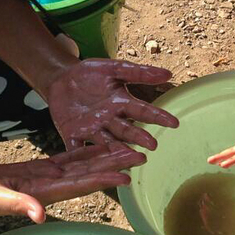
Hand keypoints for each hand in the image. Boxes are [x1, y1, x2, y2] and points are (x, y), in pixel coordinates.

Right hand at [0, 143, 145, 225]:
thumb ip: (17, 205)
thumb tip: (39, 215)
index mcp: (42, 194)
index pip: (79, 186)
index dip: (103, 179)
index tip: (127, 174)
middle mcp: (49, 187)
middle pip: (88, 175)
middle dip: (113, 165)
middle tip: (140, 155)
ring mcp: (45, 179)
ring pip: (81, 166)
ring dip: (103, 157)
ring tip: (127, 147)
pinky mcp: (37, 170)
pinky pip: (66, 160)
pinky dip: (83, 153)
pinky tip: (97, 146)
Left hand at [45, 59, 178, 150]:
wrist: (61, 79)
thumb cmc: (90, 73)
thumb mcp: (113, 68)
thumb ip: (137, 72)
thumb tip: (168, 74)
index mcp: (121, 104)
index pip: (142, 111)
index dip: (158, 116)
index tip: (174, 123)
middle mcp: (110, 121)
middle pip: (126, 130)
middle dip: (138, 137)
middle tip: (152, 144)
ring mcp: (92, 130)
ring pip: (106, 143)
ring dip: (116, 150)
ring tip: (128, 157)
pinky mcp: (72, 135)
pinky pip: (76, 147)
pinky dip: (79, 155)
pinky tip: (85, 165)